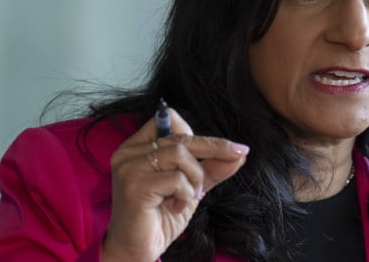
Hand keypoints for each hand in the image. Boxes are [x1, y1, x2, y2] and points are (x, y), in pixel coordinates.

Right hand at [101, 108, 249, 260]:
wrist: (137, 250)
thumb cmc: (160, 217)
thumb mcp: (191, 187)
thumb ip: (211, 168)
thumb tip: (239, 153)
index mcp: (138, 147)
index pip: (170, 119)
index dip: (198, 133)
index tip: (225, 147)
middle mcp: (129, 152)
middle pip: (180, 136)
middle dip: (214, 147)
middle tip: (238, 154)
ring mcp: (129, 167)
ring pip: (179, 154)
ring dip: (196, 177)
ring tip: (191, 196)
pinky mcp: (134, 185)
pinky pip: (175, 178)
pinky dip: (186, 193)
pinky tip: (176, 207)